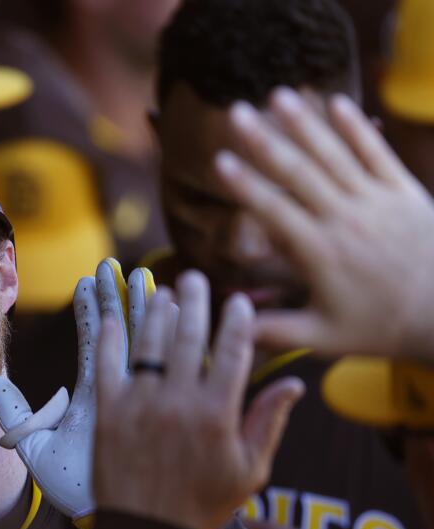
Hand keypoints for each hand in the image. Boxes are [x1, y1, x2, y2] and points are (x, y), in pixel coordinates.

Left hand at [0, 259, 152, 518]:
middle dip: (119, 298)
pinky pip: (165, 373)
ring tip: (146, 274)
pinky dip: (169, 346)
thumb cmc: (75, 492)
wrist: (116, 526)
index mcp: (93, 397)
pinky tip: (173, 317)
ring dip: (145, 311)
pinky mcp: (156, 415)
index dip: (92, 310)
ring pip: (145, 346)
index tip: (88, 279)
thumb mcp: (35, 449)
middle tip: (118, 263)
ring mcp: (140, 403)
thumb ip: (16, 414)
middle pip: (121, 334)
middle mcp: (118, 394)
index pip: (95, 342)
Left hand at [93, 272, 304, 528]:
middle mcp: (180, 402)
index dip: (238, 322)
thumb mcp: (249, 470)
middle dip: (194, 302)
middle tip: (195, 279)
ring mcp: (141, 405)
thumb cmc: (203, 506)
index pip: (234, 352)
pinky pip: (107, 366)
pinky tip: (115, 319)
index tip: (238, 301)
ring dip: (156, 313)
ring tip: (161, 292)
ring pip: (150, 345)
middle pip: (189, 338)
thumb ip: (269, 421)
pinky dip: (111, 339)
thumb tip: (293, 383)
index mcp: (218, 413)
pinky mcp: (109, 413)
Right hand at [215, 88, 433, 362]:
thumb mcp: (325, 338)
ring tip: (279, 95)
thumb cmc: (383, 327)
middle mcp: (346, 219)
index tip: (220, 161)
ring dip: (305, 122)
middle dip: (264, 140)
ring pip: (334, 154)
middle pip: (298, 172)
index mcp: (321, 253)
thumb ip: (276, 332)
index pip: (274, 211)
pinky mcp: (403, 192)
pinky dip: (357, 127)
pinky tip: (336, 103)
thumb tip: (232, 327)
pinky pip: (377, 152)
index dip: (245, 185)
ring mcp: (376, 201)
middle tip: (237, 113)